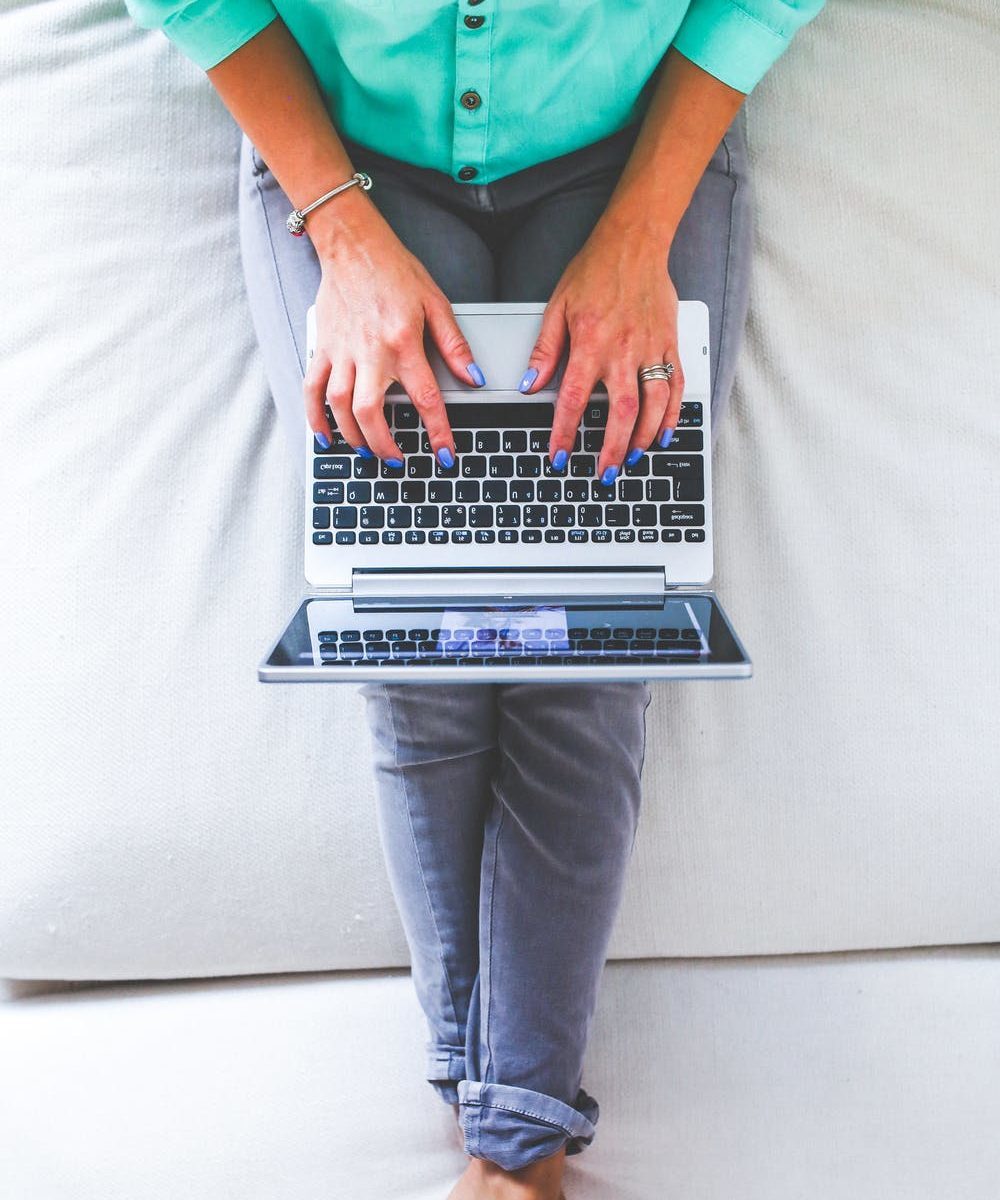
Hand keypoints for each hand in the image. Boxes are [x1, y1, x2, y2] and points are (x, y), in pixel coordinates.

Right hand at [302, 209, 485, 464]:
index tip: (445, 456)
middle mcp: (370, 351)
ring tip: (367, 452)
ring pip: (339, 406)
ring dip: (352, 436)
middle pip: (370, 412)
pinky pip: (313, 388)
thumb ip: (454, 345)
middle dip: (385, 446)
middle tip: (399, 462)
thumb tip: (474, 378)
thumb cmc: (396, 271)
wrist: (353, 245)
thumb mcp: (436, 303)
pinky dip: (315, 416)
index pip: (425, 398)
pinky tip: (325, 436)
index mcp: (403, 342)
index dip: (438, 433)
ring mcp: (341, 351)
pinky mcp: (322, 347)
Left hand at [518, 224, 683, 484]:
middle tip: (604, 473)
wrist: (635, 242)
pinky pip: (675, 386)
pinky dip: (671, 414)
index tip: (559, 455)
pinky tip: (663, 434)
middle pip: (621, 412)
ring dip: (643, 437)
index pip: (573, 399)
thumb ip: (545, 351)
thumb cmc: (594, 271)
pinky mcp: (669, 344)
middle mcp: (624, 349)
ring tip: (631, 459)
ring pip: (653, 404)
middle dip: (612, 448)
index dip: (565, 432)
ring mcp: (651, 348)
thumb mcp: (557, 307)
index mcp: (590, 342)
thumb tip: (530, 385)